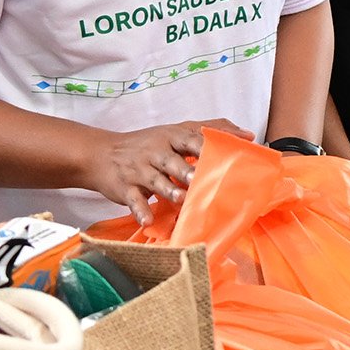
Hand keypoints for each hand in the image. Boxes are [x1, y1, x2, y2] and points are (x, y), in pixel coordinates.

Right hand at [72, 121, 222, 222]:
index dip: (207, 146)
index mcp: (170, 137)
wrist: (101, 154)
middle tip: (202, 180)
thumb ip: (209, 131)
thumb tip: (248, 134)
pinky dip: (140, 210)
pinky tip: (147, 219)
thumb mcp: (174, 132)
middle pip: (172, 160)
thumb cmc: (146, 144)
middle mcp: (155, 152)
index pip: (191, 139)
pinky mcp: (126, 188)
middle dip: (187, 171)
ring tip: (181, 198)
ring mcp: (139, 170)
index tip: (226, 155)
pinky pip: (133, 200)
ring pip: (155, 180)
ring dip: (168, 190)